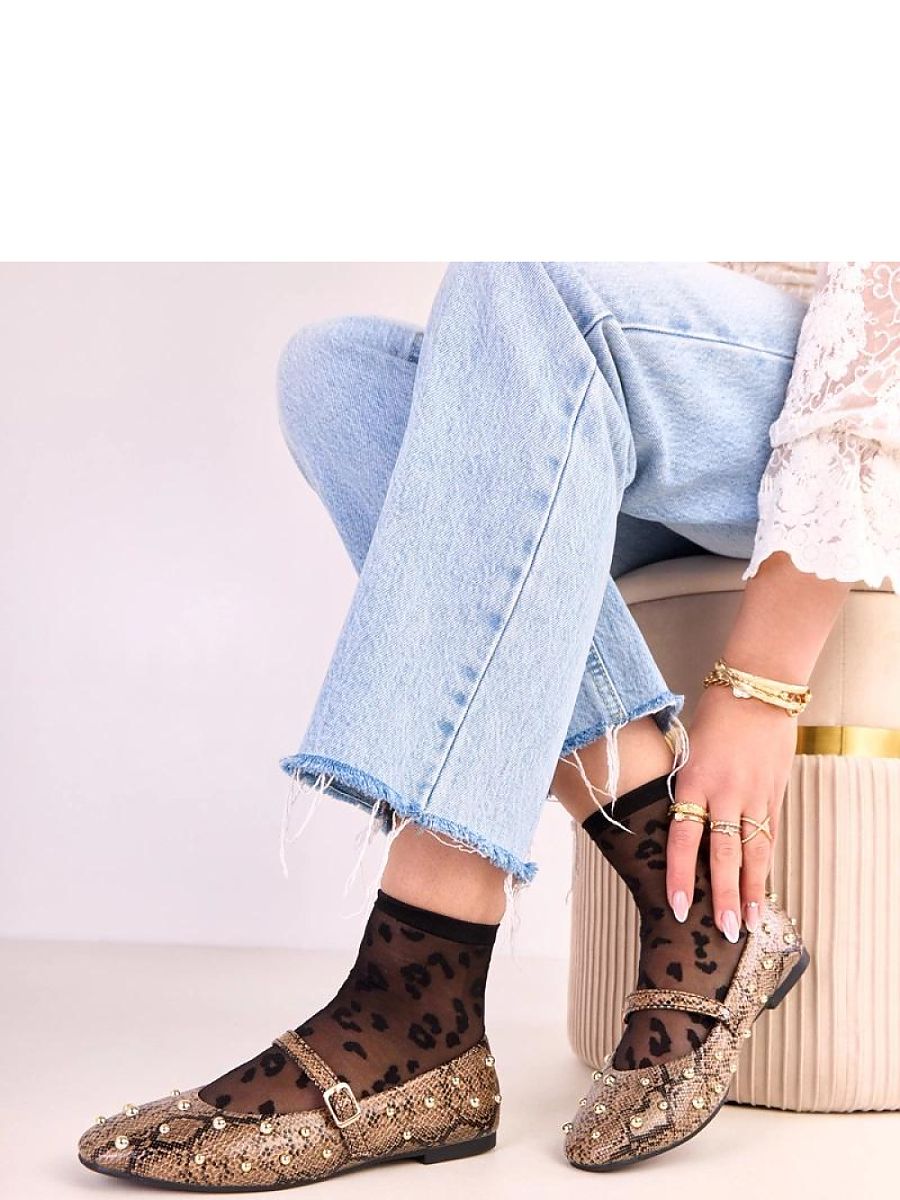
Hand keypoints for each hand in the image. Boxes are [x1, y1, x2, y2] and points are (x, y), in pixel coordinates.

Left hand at [665, 683, 796, 939]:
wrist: (754, 691)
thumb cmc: (709, 720)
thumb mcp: (683, 752)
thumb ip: (679, 790)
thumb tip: (663, 825)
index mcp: (694, 782)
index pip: (684, 838)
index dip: (681, 875)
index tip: (677, 905)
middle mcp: (725, 793)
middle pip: (725, 854)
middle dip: (723, 896)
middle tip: (723, 930)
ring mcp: (754, 795)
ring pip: (754, 851)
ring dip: (752, 889)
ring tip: (749, 922)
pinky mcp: (774, 794)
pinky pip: (769, 835)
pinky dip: (765, 864)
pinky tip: (762, 888)